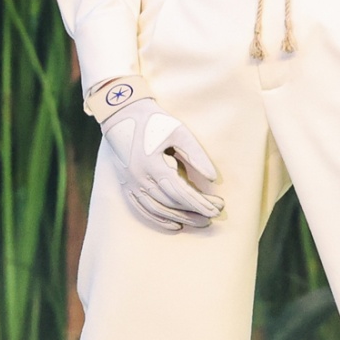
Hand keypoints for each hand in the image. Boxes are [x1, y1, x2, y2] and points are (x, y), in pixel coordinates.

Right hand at [85, 76, 223, 231]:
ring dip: (181, 218)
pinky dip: (159, 219)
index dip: (200, 203)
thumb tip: (213, 179)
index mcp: (153, 165)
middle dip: (195, 212)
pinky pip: (143, 209)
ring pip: (158, 209)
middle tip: (214, 215)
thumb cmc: (154, 120)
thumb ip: (196, 155)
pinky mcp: (127, 185)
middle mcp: (140, 178)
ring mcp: (131, 184)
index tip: (217, 208)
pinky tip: (175, 225)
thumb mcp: (179, 132)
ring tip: (200, 222)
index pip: (181, 192)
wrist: (121, 113)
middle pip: (171, 204)